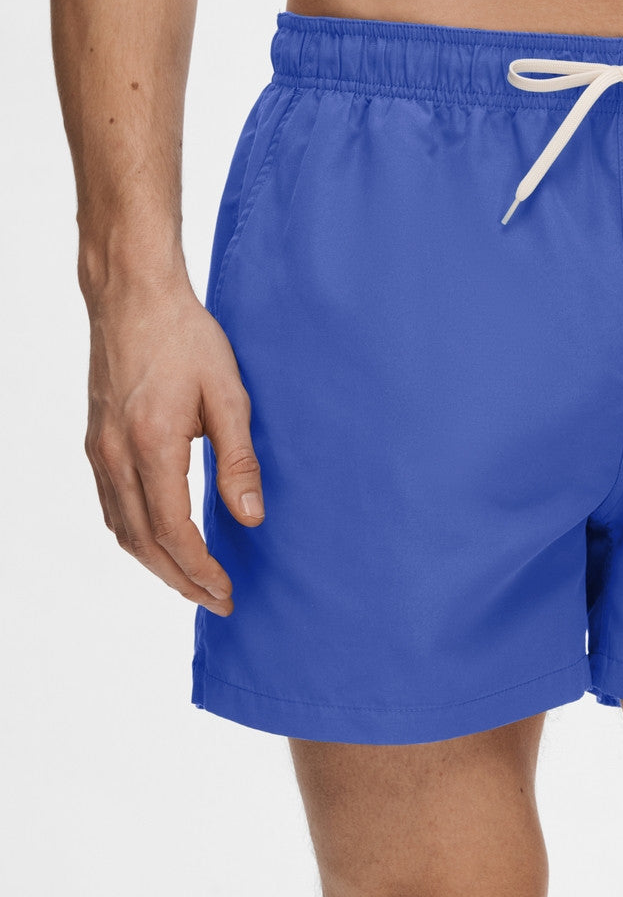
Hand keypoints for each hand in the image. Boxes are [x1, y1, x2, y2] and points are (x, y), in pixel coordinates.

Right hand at [85, 275, 263, 615]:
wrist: (133, 295)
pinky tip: (161, 541)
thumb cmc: (186, 337)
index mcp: (151, 445)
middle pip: (142, 543)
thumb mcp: (228, 394)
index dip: (200, 569)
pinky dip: (136, 536)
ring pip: (121, 529)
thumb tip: (251, 516)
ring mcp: (99, 449)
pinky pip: (112, 506)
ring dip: (156, 563)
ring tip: (192, 580)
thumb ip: (239, 459)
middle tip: (215, 601)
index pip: (173, 531)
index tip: (227, 591)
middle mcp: (115, 454)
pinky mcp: (96, 440)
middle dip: (180, 580)